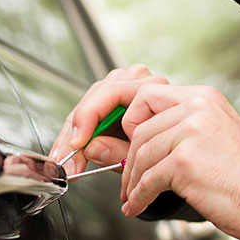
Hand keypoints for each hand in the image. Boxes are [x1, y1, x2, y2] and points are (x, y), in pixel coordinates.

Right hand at [48, 64, 168, 167]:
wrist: (173, 144)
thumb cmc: (164, 145)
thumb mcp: (145, 153)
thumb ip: (119, 151)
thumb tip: (92, 148)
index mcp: (150, 87)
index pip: (110, 93)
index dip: (89, 119)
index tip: (78, 143)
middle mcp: (134, 81)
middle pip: (94, 100)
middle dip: (76, 133)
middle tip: (67, 159)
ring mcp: (120, 86)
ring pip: (86, 106)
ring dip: (72, 135)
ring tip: (67, 159)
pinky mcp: (109, 98)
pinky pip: (86, 113)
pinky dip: (77, 134)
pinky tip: (69, 152)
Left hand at [118, 83, 239, 239]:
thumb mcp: (211, 139)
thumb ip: (174, 132)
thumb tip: (117, 141)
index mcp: (204, 97)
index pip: (146, 95)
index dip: (130, 121)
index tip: (128, 145)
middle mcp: (197, 107)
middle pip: (139, 128)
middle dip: (129, 159)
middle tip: (128, 181)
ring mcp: (191, 132)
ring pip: (141, 155)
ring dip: (133, 181)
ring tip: (134, 197)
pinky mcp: (185, 162)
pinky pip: (147, 180)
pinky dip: (138, 197)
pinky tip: (137, 207)